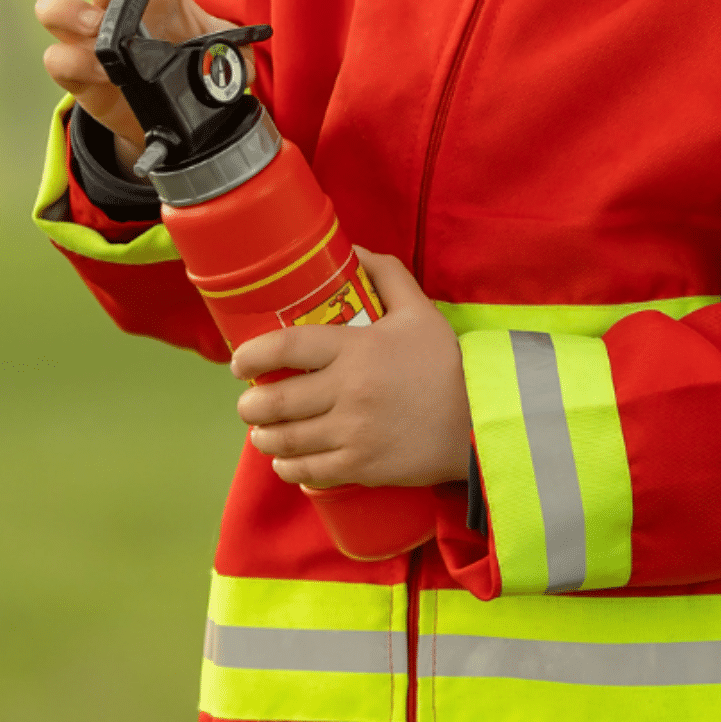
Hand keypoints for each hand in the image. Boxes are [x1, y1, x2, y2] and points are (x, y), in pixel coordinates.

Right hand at [34, 0, 241, 175]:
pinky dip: (77, 62)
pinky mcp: (77, 75)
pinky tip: (104, 72)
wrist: (170, 121)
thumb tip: (237, 61)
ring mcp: (90, 40)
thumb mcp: (223, 63)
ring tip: (101, 26)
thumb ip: (236, 57)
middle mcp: (116, 9)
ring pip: (55, 8)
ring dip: (74, 12)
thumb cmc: (188, 74)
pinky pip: (57, 59)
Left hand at [231, 249, 472, 488]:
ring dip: (263, 437)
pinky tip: (286, 458)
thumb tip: (353, 251)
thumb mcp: (420, 311)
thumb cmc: (446, 364)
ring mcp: (352, 433)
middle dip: (250, 405)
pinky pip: (307, 470)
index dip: (251, 355)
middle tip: (249, 402)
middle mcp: (348, 392)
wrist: (480, 421)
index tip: (240, 362)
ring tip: (262, 431)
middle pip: (274, 401)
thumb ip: (387, 275)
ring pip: (285, 440)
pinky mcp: (360, 467)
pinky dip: (287, 466)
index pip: (285, 347)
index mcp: (357, 349)